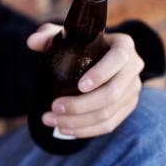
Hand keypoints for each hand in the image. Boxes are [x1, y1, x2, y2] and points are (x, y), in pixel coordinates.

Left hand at [27, 23, 143, 137]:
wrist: (93, 57)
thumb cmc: (77, 44)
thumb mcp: (63, 35)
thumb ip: (47, 35)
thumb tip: (32, 42)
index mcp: (123, 45)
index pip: (118, 59)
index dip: (101, 74)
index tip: (80, 86)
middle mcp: (133, 68)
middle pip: (112, 93)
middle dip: (81, 105)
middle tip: (54, 107)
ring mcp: (131, 90)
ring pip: (107, 113)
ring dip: (77, 122)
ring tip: (51, 120)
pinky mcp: (126, 107)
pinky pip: (108, 125)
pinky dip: (85, 130)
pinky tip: (64, 130)